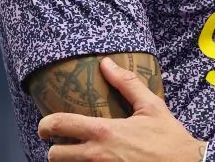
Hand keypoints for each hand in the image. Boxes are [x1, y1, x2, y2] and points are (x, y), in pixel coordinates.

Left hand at [39, 58, 206, 161]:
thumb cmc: (167, 137)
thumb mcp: (151, 106)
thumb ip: (126, 83)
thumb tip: (106, 63)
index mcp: (104, 132)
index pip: (60, 126)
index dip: (46, 124)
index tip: (47, 125)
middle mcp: (96, 155)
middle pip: (54, 156)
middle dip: (55, 149)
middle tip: (64, 143)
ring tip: (80, 154)